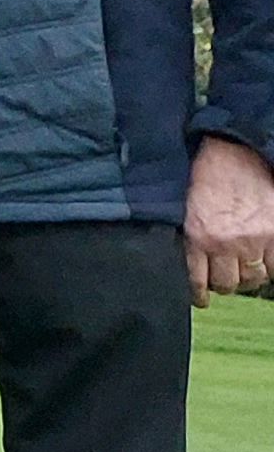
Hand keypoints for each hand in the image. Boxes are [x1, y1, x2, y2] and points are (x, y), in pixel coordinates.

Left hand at [187, 134, 273, 302]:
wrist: (236, 152)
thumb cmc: (207, 177)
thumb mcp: (186, 209)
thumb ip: (191, 238)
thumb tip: (191, 264)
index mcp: (197, 237)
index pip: (197, 281)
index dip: (200, 294)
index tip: (201, 299)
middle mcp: (225, 244)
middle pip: (227, 284)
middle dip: (225, 284)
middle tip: (224, 279)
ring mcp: (254, 240)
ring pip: (253, 278)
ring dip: (248, 277)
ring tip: (244, 270)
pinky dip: (269, 267)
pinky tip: (263, 263)